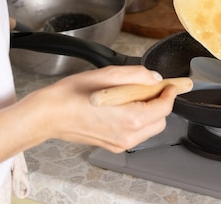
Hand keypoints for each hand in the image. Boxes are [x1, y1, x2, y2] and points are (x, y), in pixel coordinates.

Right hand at [21, 65, 176, 151]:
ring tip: (130, 95)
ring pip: (150, 128)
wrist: (48, 114)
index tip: (171, 84)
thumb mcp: (108, 74)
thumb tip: (154, 78)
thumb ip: (137, 75)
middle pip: (160, 119)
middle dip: (159, 102)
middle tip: (148, 86)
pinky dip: (136, 118)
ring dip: (148, 110)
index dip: (170, 93)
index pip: (165, 107)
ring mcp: (120, 143)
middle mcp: (128, 135)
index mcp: (130, 119)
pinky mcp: (113, 145)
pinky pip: (136, 132)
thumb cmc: (71, 95)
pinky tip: (121, 105)